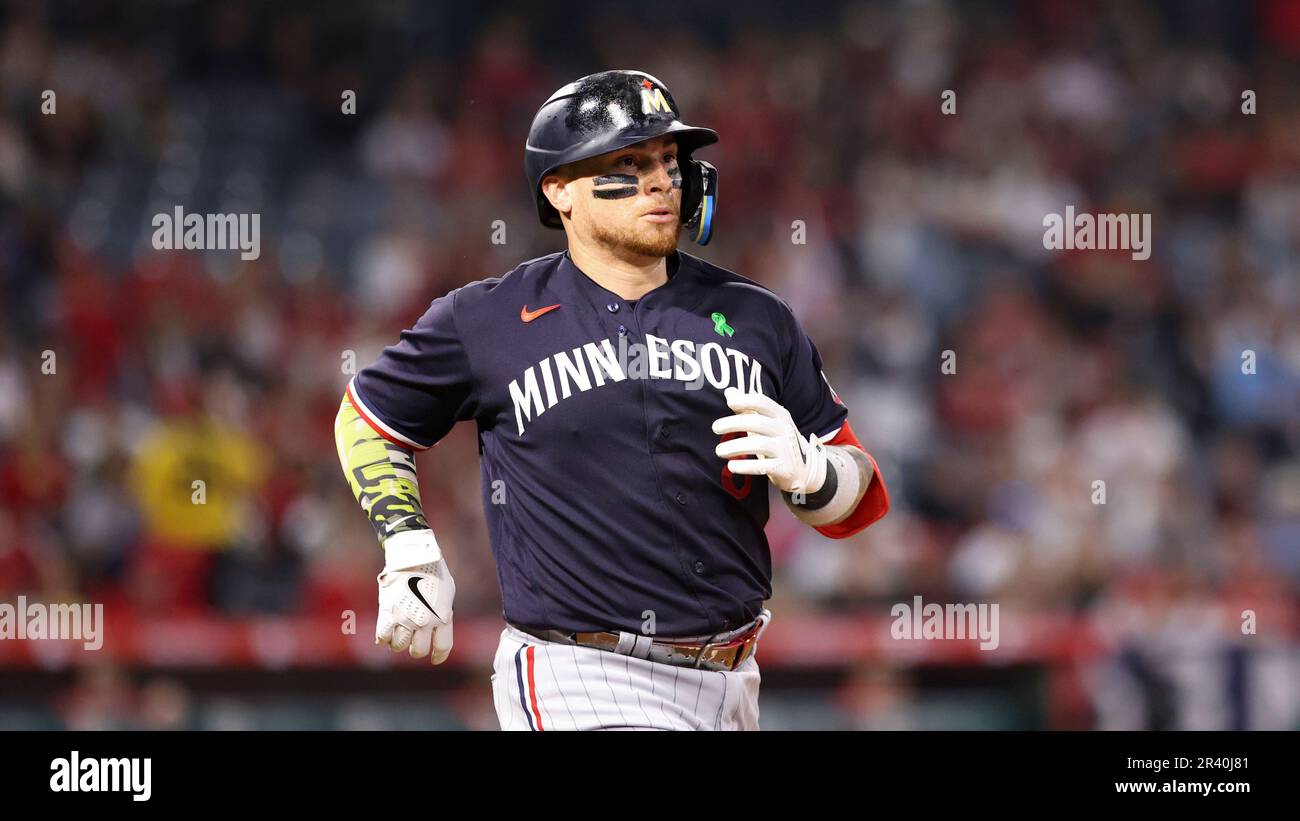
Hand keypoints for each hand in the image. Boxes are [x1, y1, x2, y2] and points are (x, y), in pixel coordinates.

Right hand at [376, 530, 455, 663]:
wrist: (413, 555)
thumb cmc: (433, 570)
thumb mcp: (447, 592)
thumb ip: (443, 612)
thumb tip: (438, 626)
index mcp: (443, 616)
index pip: (443, 646)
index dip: (438, 656)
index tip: (434, 659)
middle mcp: (425, 621)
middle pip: (418, 650)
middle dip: (415, 649)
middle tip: (412, 642)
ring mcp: (406, 619)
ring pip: (399, 646)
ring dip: (398, 644)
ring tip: (398, 636)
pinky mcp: (388, 613)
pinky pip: (383, 637)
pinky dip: (383, 639)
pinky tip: (385, 635)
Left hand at [712, 387, 827, 494]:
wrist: (804, 468)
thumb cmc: (778, 440)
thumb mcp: (767, 422)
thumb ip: (748, 408)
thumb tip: (729, 392)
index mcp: (780, 415)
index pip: (763, 402)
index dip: (746, 400)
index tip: (730, 403)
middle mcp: (783, 430)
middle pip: (757, 422)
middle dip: (734, 423)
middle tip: (715, 428)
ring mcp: (785, 449)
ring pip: (759, 445)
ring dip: (735, 447)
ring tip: (719, 451)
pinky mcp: (784, 468)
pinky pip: (763, 467)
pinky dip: (746, 466)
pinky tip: (732, 466)